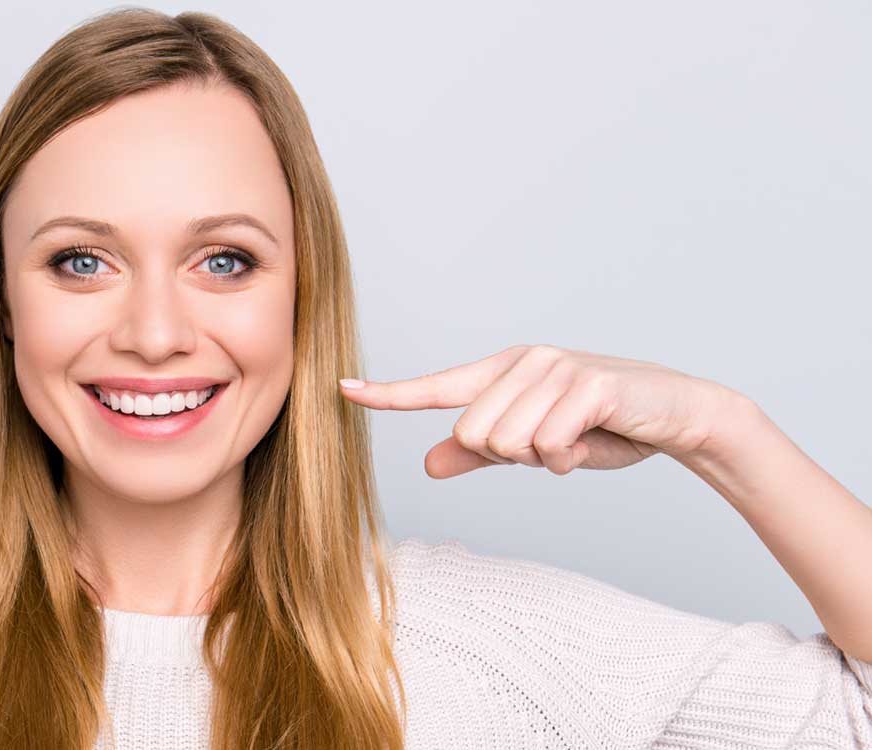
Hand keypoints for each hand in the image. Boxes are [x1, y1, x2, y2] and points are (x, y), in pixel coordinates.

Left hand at [339, 344, 745, 478]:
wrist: (677, 416)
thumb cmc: (603, 428)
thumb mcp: (535, 446)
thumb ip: (482, 455)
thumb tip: (428, 463)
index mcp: (503, 373)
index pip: (436, 387)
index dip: (389, 393)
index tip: (343, 389)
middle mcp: (524, 362)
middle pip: (473, 435)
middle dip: (511, 457)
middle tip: (552, 446)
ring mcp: (556, 368)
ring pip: (508, 442)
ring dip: (543, 459)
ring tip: (575, 440)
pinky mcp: (588, 384)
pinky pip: (547, 444)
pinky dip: (569, 459)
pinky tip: (593, 441)